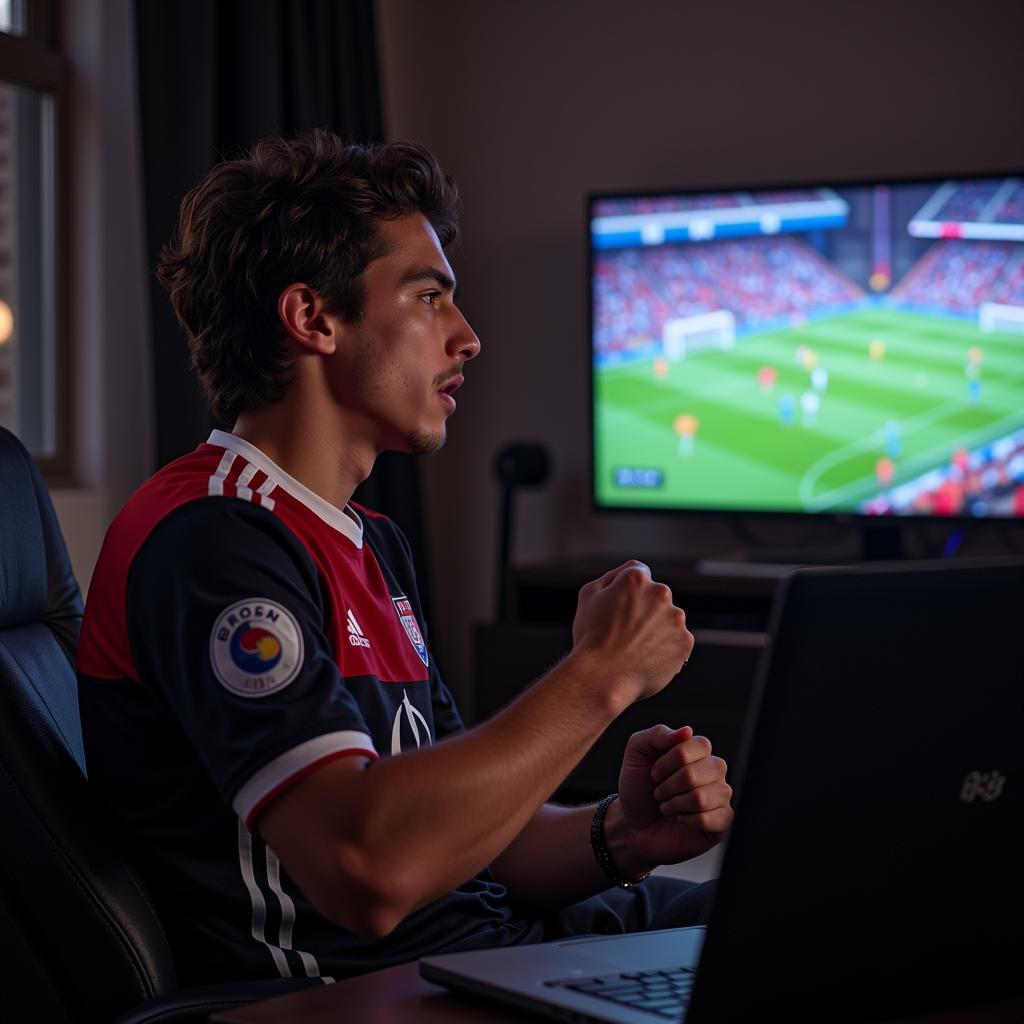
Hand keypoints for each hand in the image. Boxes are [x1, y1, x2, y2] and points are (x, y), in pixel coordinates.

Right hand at [571, 561, 693, 705]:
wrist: (603, 677)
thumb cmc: (591, 637)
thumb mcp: (589, 595)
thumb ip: (612, 576)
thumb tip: (631, 569)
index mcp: (636, 578)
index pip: (639, 573)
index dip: (627, 590)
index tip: (620, 609)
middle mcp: (661, 593)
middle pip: (656, 596)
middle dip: (645, 609)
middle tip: (626, 633)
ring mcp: (676, 618)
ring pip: (668, 619)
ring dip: (657, 628)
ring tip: (636, 649)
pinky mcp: (685, 642)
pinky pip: (677, 641)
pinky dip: (666, 648)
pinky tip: (647, 658)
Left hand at [615, 725, 732, 870]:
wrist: (632, 823)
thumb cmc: (638, 786)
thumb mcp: (637, 752)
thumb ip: (658, 734)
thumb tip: (687, 731)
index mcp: (697, 751)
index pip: (700, 745)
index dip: (670, 760)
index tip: (654, 772)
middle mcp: (713, 771)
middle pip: (701, 771)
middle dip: (669, 785)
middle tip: (659, 792)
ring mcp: (720, 797)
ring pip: (704, 797)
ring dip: (676, 804)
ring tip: (667, 806)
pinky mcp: (722, 823)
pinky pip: (716, 819)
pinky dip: (688, 820)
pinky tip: (681, 819)